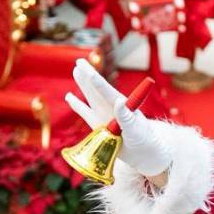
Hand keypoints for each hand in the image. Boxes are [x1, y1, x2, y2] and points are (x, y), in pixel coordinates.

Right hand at [65, 60, 170, 175]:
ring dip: (83, 85)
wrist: (144, 153)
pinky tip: (70, 96)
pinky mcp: (98, 126)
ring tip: (75, 70)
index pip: (107, 91)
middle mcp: (111, 108)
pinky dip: (77, 106)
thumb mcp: (136, 128)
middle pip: (96, 89)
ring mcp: (103, 116)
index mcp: (122, 106)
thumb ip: (126, 116)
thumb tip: (119, 101)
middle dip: (88, 75)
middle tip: (79, 60)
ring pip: (90, 97)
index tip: (87, 69)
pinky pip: (85, 113)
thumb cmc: (144, 138)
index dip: (96, 81)